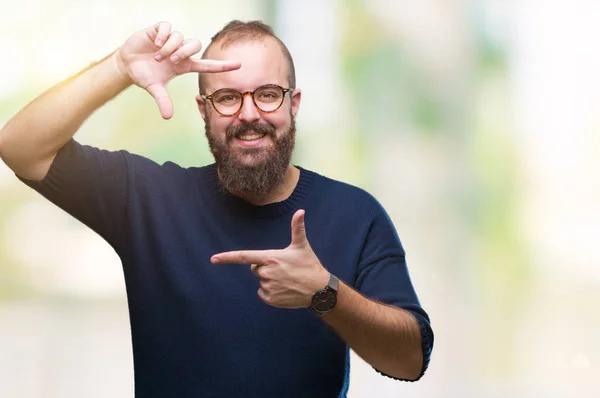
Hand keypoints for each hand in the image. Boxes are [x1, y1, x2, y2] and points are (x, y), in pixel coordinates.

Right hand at [115, 21, 240, 118]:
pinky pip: (167, 27)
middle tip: (171, 61)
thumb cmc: (144, 75)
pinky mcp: (159, 30)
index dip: (222, 65)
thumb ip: (163, 100)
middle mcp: (180, 51)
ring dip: (169, 47)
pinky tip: (155, 43)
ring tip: (157, 56)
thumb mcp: (154, 88)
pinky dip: (163, 36)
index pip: (207, 64)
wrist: (127, 64)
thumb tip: (168, 117)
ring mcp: (170, 40)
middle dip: (184, 52)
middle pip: (195, 45)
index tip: (239, 65)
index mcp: (184, 65)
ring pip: (180, 37)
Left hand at [211, 210, 329, 308]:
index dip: (227, 257)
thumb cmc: (309, 265)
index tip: (213, 259)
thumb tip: (300, 211)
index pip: (244, 256)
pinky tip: (284, 289)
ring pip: (260, 281)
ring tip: (286, 279)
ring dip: (270, 280)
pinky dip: (271, 292)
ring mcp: (268, 286)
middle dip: (266, 267)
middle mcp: (266, 272)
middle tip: (283, 268)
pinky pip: (263, 293)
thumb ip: (297, 228)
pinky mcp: (270, 299)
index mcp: (270, 258)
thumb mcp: (302, 246)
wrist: (319, 290)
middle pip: (256, 268)